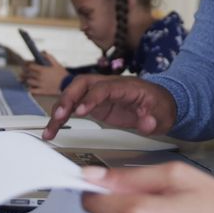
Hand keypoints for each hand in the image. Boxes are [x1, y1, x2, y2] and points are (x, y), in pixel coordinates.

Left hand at [20, 52, 68, 95]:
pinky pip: (32, 91)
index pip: (30, 66)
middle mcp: (40, 77)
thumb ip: (49, 57)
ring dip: (27, 80)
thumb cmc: (62, 74)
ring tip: (26, 79)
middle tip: (23, 71)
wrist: (67, 85)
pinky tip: (30, 87)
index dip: (27, 64)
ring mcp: (40, 85)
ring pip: (28, 82)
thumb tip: (42, 52)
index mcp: (43, 70)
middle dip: (25, 72)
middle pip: (28, 73)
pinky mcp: (42, 91)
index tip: (25, 64)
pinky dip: (29, 89)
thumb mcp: (57, 63)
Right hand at [42, 75, 176, 138]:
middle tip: (59, 116)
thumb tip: (147, 122)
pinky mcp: (95, 104)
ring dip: (60, 109)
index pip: (105, 88)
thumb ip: (154, 119)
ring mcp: (101, 94)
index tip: (80, 111)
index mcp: (127, 86)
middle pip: (83, 83)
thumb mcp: (163, 115)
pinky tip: (53, 129)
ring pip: (74, 94)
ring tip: (51, 129)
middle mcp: (110, 86)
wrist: (161, 104)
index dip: (91, 98)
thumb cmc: (161, 107)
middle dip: (68, 98)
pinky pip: (74, 106)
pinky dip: (62, 117)